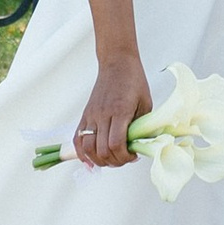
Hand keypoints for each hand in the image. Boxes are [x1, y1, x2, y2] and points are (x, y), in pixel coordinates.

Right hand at [72, 48, 150, 167]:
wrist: (117, 63)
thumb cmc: (134, 81)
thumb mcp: (145, 103)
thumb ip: (142, 125)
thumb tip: (139, 147)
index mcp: (120, 111)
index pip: (116, 144)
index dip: (124, 157)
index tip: (133, 156)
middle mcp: (103, 115)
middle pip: (102, 150)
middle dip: (115, 161)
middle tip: (125, 158)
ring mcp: (91, 115)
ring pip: (88, 147)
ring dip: (99, 160)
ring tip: (111, 159)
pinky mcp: (85, 115)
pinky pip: (78, 138)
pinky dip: (82, 153)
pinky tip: (91, 160)